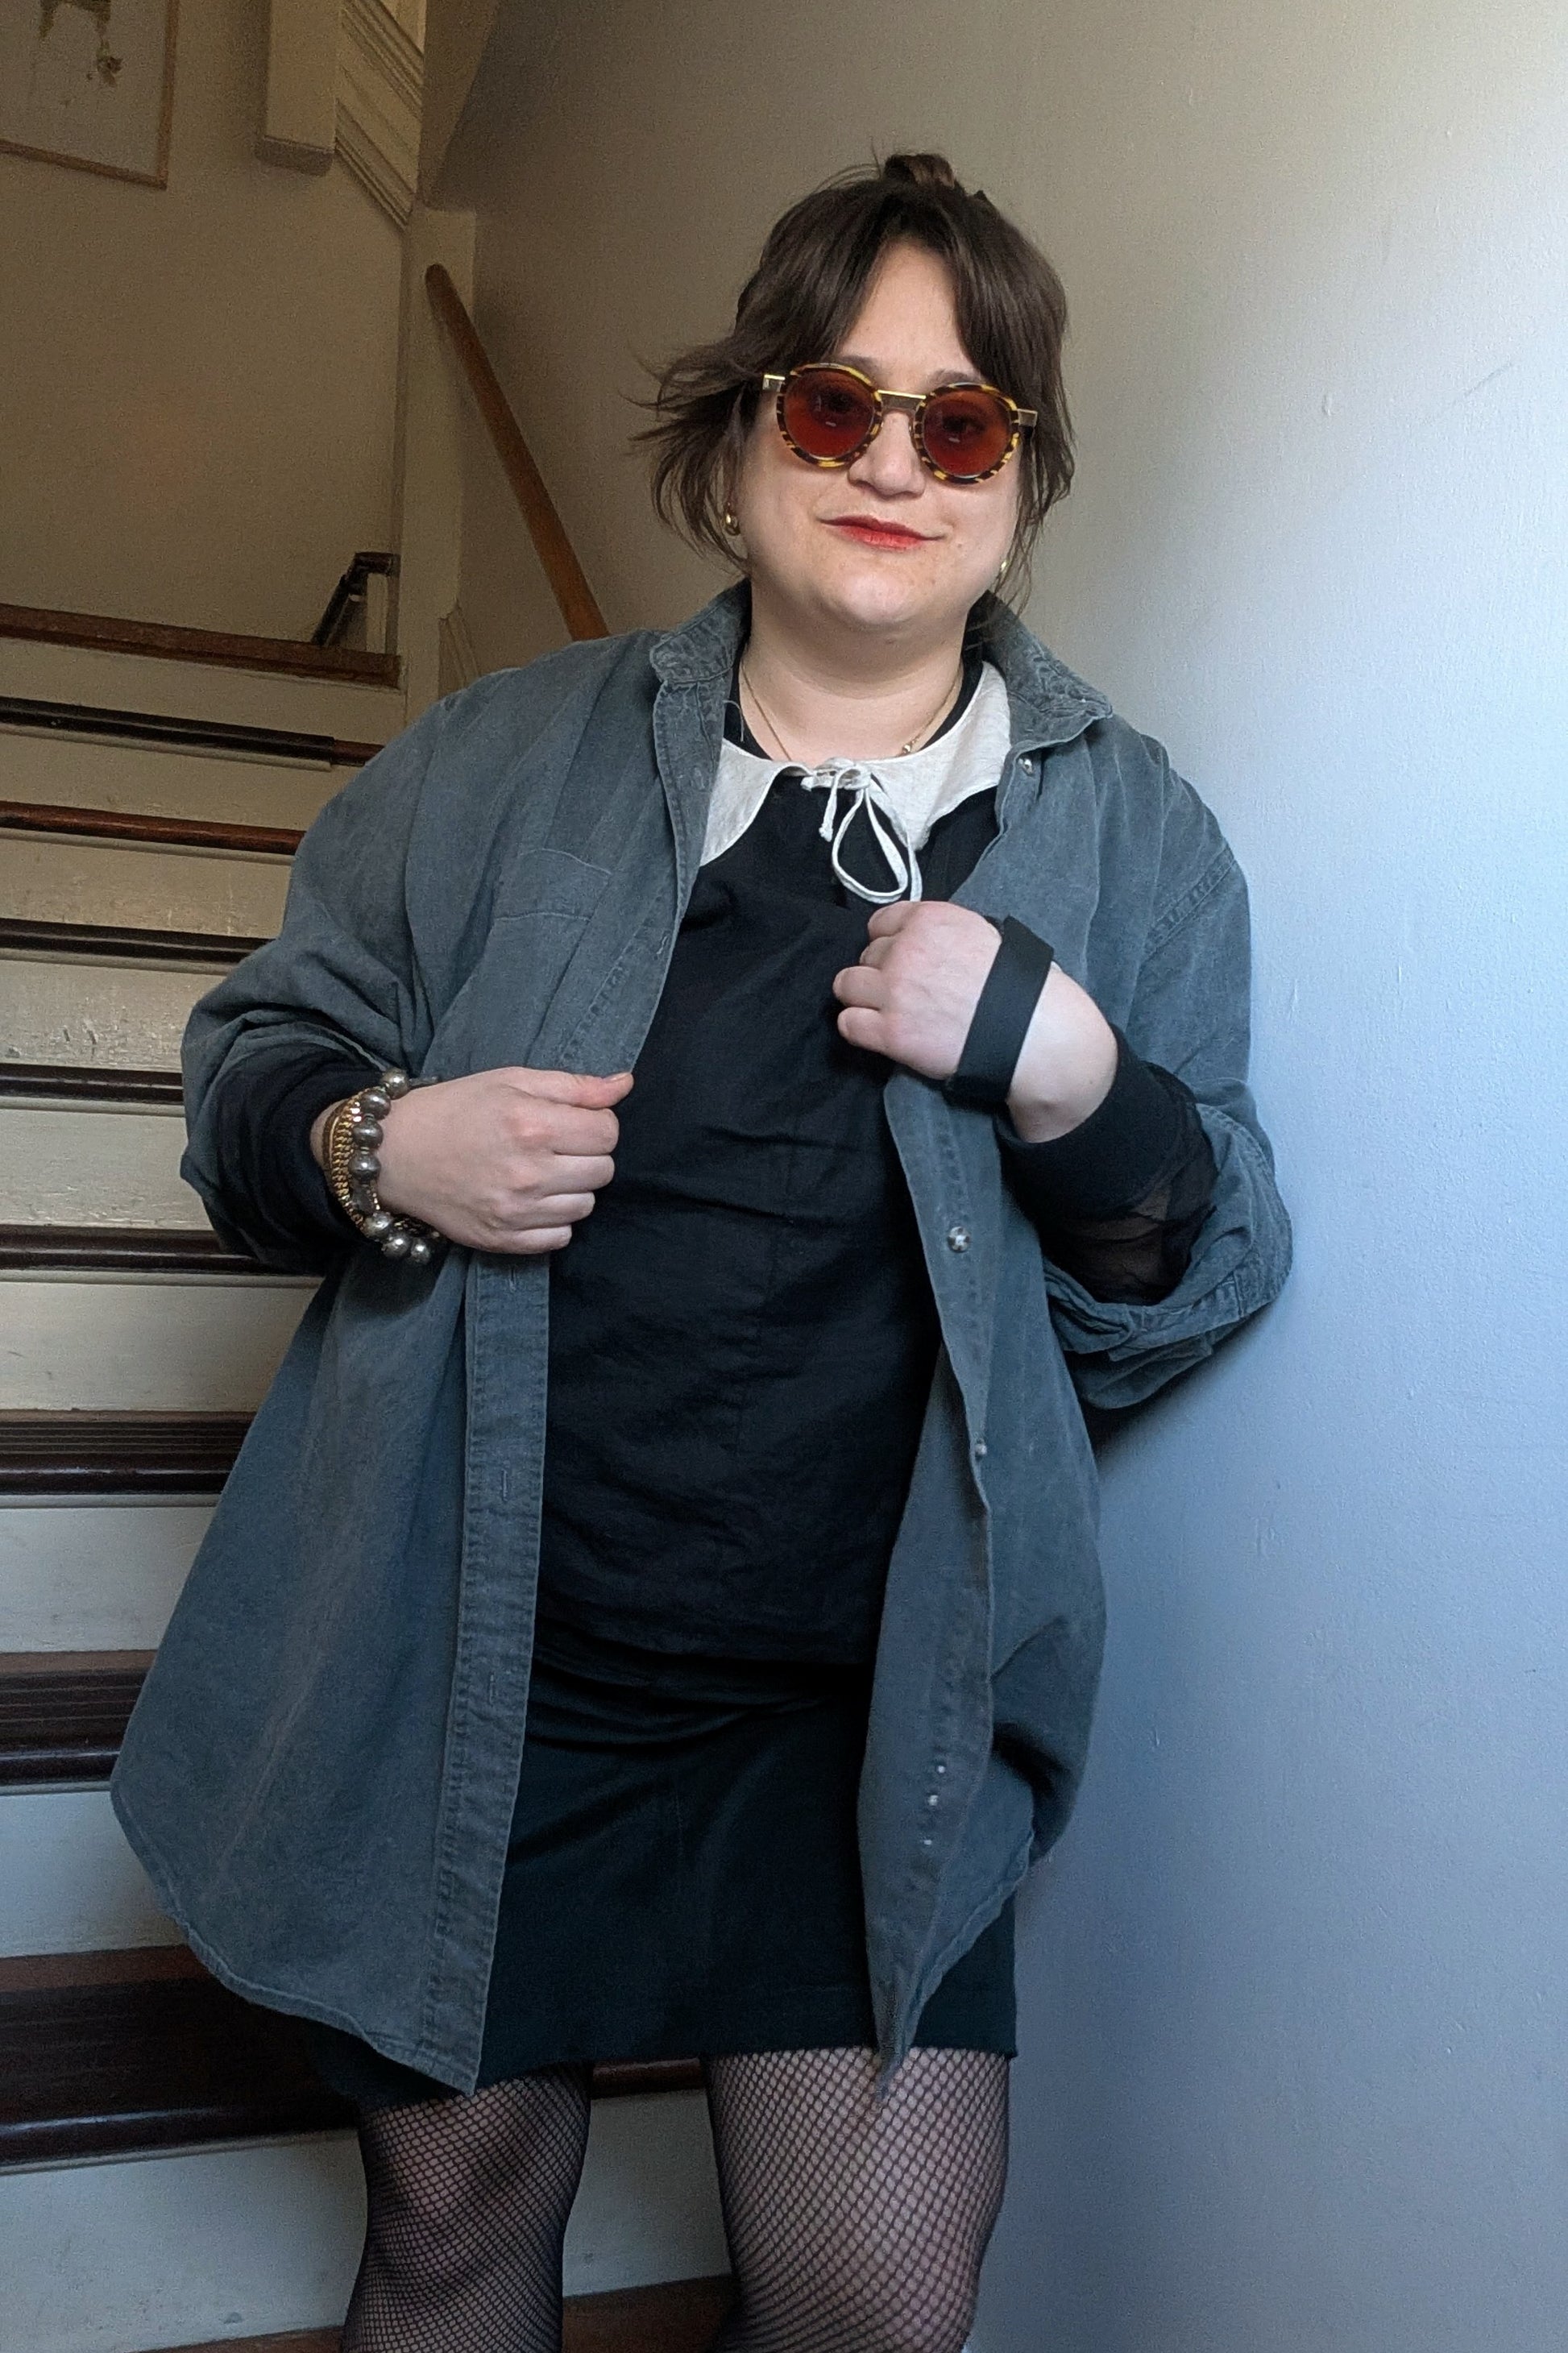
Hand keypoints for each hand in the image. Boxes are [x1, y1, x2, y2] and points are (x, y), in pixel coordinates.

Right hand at [313, 1067, 632, 1252]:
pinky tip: (530, 1199)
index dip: (597, 1124)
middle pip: (603, 1171)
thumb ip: (574, 1086)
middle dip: (586, 1155)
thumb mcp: (511, 1080)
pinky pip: (561, 1237)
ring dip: (571, 1188)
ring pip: (586, 1206)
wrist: (397, 1153)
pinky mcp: (504, 1240)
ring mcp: (516, 1211)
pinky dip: (553, 1220)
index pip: (608, 1133)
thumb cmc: (457, 1109)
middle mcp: (528, 1172)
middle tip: (554, 1146)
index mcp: (532, 1125)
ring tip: (539, 1172)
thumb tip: (625, 1085)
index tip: (573, 1122)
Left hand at [831, 901, 1117, 1142]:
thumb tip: (923, 936)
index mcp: (930, 920)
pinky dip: (858, 1028)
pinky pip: (848, 1023)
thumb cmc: (1018, 987)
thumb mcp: (985, 933)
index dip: (888, 943)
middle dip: (880, 973)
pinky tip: (878, 1033)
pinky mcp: (890, 1032)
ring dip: (861, 998)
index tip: (899, 959)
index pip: (880, 922)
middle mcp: (906, 950)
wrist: (1031, 1032)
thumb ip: (945, 930)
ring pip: (846, 985)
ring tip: (884, 1012)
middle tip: (903, 993)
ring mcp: (895, 991)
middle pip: (866, 955)